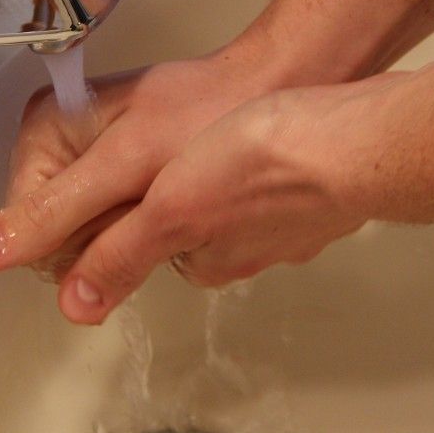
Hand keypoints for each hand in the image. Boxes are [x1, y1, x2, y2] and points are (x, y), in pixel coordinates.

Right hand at [0, 45, 282, 307]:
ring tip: (170, 195)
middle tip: (153, 199)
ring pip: (95, 240)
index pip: (29, 230)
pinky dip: (153, 225)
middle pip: (60, 238)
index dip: (80, 238)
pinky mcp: (127, 180)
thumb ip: (54, 216)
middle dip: (109, 233)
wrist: (274, 91)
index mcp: (41, 133)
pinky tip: (179, 203)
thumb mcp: (124, 169)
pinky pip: (124, 228)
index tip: (125, 209)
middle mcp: (60, 148)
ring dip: (134, 232)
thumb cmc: (209, 114)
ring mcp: (95, 165)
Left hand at [50, 83, 374, 322]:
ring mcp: (284, 221)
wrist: (359, 137)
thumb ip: (119, 253)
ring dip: (214, 168)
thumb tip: (74, 306)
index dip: (117, 208)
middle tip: (159, 141)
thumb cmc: (270, 166)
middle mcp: (245, 250)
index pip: (142, 247)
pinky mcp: (312, 188)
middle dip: (167, 188)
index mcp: (203, 260)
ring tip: (208, 127)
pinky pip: (270, 178)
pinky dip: (257, 154)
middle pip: (186, 227)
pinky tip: (257, 126)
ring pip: (228, 201)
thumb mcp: (169, 209)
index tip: (116, 168)